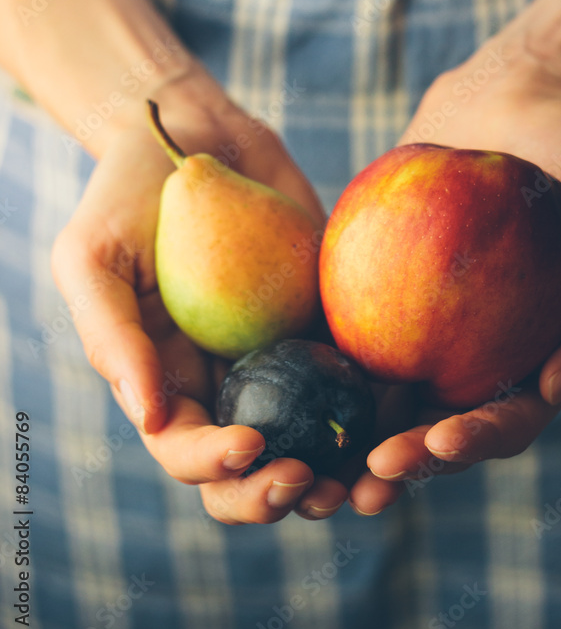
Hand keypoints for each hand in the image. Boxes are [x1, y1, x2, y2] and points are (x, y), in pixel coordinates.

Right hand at [51, 75, 351, 523]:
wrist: (194, 135)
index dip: (215, 466)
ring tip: (365, 476)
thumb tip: (153, 419)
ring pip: (310, 437)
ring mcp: (280, 355)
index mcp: (166, 382)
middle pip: (251, 469)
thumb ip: (113, 337)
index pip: (186, 451)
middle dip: (275, 493)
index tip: (252, 445)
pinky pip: (352, 374)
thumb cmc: (127, 194)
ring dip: (337, 471)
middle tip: (312, 482)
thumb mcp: (93, 257)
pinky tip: (398, 409)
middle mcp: (226, 381)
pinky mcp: (324, 321)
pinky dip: (375, 406)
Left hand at [345, 40, 560, 515]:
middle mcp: (473, 346)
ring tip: (322, 454)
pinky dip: (319, 352)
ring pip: (382, 385)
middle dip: (407, 457)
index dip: (474, 442)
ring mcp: (421, 316)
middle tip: (372, 469)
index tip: (438, 442)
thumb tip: (550, 390)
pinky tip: (289, 367)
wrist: (518, 94)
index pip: (504, 418)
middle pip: (435, 419)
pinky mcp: (374, 278)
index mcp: (530, 355)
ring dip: (353, 428)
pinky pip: (344, 316)